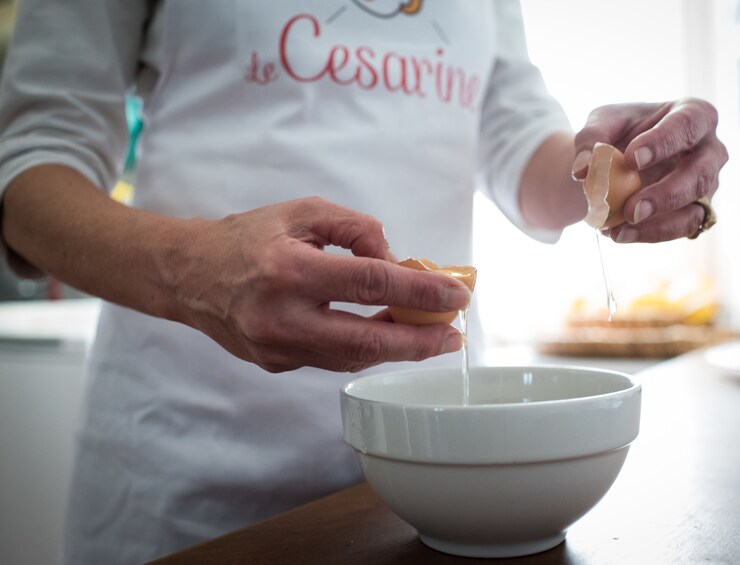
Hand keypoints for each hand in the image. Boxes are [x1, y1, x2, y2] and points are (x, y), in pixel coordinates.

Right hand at [173, 197, 469, 372]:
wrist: (188, 275)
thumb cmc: (248, 237)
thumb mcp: (303, 212)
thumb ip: (356, 229)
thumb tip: (396, 262)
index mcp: (288, 269)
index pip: (370, 283)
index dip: (420, 291)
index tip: (456, 295)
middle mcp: (281, 316)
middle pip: (366, 341)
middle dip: (419, 343)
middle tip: (453, 337)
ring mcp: (276, 348)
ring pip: (351, 357)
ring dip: (395, 348)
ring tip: (427, 335)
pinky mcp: (275, 364)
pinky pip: (331, 358)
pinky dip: (363, 347)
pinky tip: (384, 334)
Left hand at [571, 99, 727, 242]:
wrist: (619, 156)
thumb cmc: (621, 130)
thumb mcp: (603, 122)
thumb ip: (591, 138)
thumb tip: (581, 171)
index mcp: (694, 114)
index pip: (686, 125)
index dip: (662, 142)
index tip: (631, 159)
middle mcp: (709, 150)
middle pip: (700, 174)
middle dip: (666, 194)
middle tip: (631, 209)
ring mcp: (706, 183)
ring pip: (695, 208)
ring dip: (658, 224)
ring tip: (620, 230)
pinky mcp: (696, 210)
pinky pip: (682, 228)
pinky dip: (650, 234)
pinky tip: (620, 234)